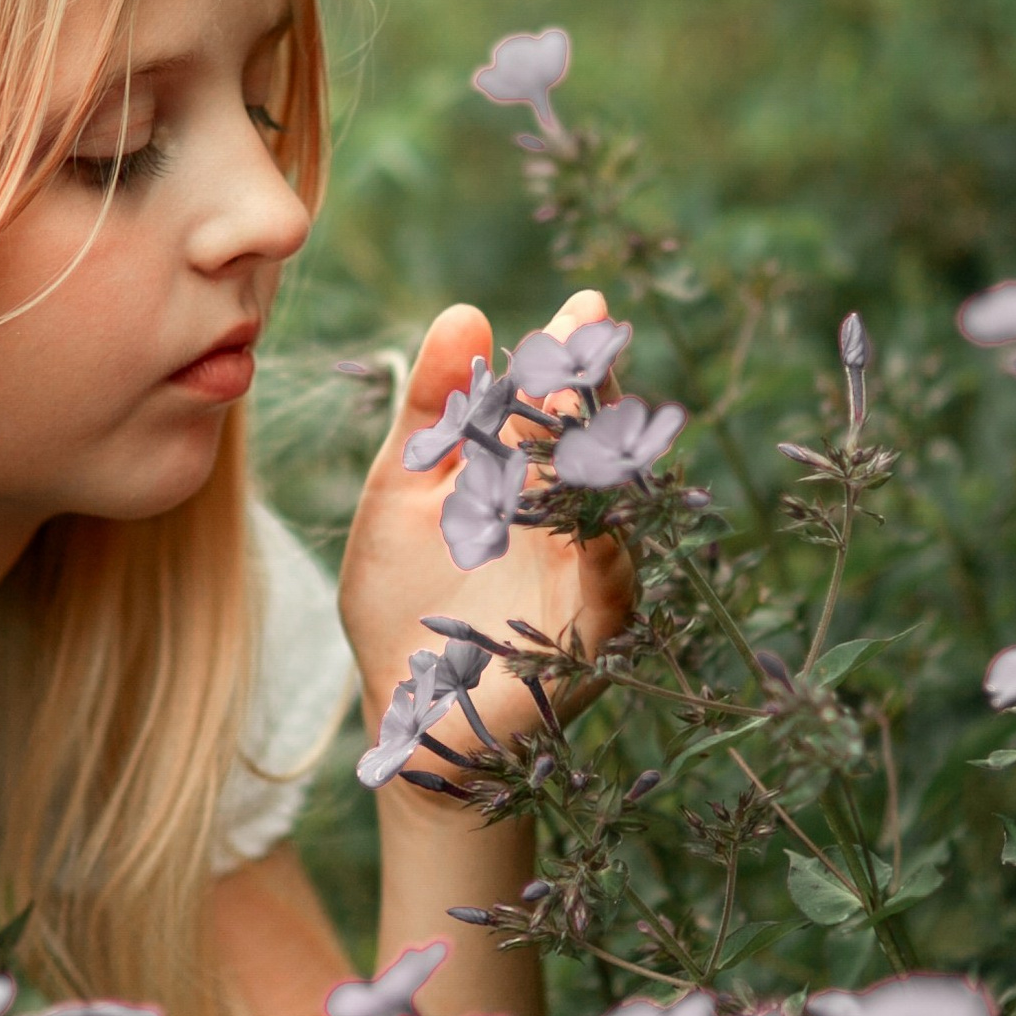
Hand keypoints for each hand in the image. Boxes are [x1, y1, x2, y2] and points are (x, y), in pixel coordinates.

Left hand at [338, 288, 634, 766]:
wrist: (406, 711)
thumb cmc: (404, 598)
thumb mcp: (402, 489)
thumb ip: (429, 408)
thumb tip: (466, 313)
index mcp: (524, 478)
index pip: (554, 405)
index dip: (569, 354)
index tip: (585, 303)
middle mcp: (566, 519)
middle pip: (591, 444)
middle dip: (592, 389)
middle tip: (594, 335)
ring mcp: (586, 576)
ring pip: (608, 508)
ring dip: (601, 459)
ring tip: (590, 405)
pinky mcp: (590, 636)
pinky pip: (612, 591)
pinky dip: (607, 557)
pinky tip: (598, 524)